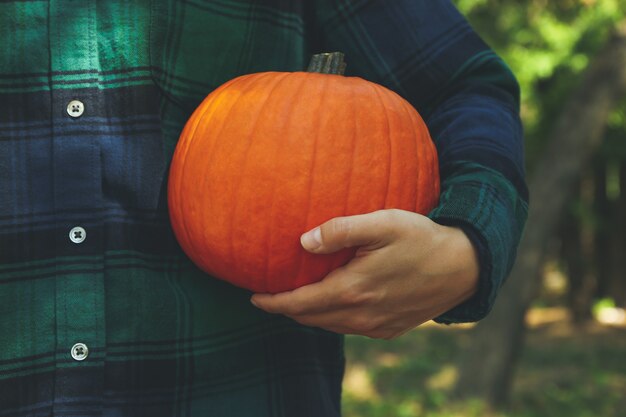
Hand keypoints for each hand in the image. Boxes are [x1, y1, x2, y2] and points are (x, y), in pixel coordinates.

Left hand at [250, 209, 478, 338]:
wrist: (465, 266)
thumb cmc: (421, 238)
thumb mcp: (382, 224)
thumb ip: (340, 230)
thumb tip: (303, 241)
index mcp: (352, 291)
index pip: (299, 304)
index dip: (273, 302)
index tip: (254, 297)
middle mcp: (361, 316)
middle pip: (311, 319)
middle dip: (287, 310)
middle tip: (271, 297)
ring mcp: (377, 326)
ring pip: (330, 326)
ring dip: (310, 315)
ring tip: (297, 300)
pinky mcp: (390, 329)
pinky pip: (351, 328)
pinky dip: (333, 319)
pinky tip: (333, 304)